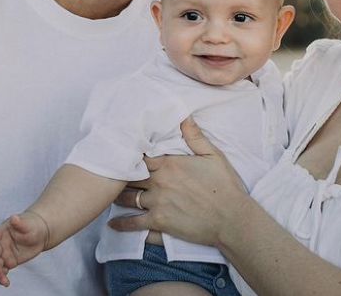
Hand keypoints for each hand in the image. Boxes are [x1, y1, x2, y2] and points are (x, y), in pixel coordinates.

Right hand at [0, 211, 48, 285]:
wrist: (39, 234)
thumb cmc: (31, 225)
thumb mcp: (27, 224)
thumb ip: (19, 222)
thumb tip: (13, 217)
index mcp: (1, 231)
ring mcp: (2, 254)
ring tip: (3, 280)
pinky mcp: (8, 262)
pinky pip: (2, 271)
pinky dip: (2, 278)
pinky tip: (6, 283)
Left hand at [111, 116, 247, 246]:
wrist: (231, 218)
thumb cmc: (224, 185)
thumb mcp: (213, 155)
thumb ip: (195, 136)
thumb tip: (183, 115)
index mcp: (170, 164)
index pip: (141, 154)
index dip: (130, 152)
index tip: (122, 148)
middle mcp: (159, 182)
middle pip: (130, 175)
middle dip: (120, 173)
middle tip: (109, 171)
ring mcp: (157, 204)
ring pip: (128, 198)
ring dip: (118, 196)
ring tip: (110, 193)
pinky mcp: (159, 224)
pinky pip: (134, 224)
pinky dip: (121, 224)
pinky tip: (113, 224)